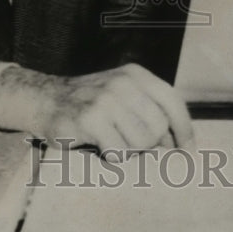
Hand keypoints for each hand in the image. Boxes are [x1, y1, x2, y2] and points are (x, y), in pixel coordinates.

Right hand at [0, 62, 193, 151]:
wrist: (44, 100)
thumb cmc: (90, 104)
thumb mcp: (122, 96)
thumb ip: (149, 112)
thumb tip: (178, 143)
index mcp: (136, 75)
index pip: (172, 101)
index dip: (184, 128)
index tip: (188, 150)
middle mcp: (124, 83)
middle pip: (158, 127)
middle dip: (148, 144)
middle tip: (127, 141)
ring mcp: (106, 99)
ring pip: (141, 142)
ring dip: (128, 150)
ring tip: (110, 140)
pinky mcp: (90, 119)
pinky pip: (118, 152)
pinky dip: (110, 156)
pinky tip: (98, 145)